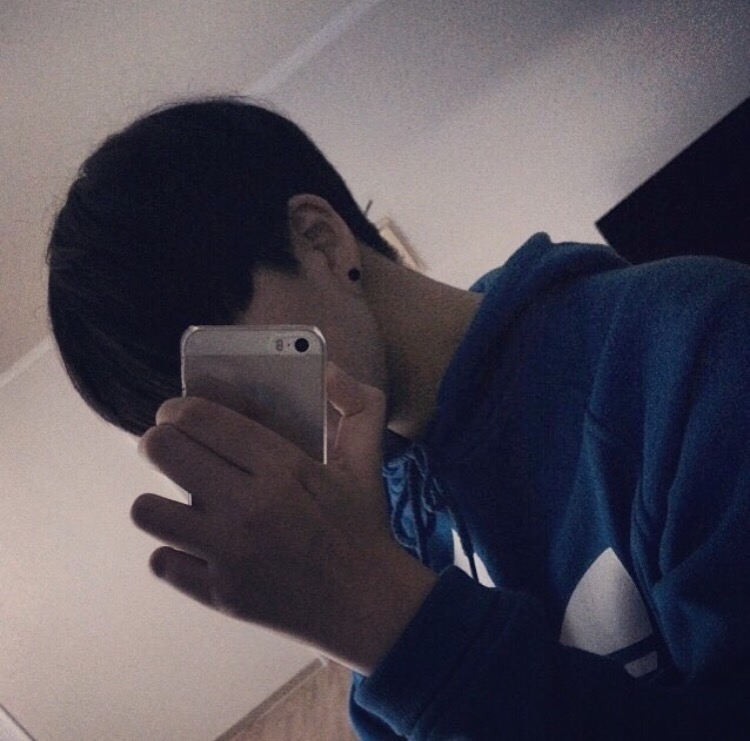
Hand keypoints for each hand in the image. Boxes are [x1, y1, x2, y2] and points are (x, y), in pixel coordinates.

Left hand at [131, 363, 436, 672]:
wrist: (368, 605)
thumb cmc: (361, 526)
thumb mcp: (366, 460)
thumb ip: (359, 406)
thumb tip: (332, 371)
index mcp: (283, 466)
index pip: (202, 418)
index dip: (177, 408)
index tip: (176, 412)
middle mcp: (250, 506)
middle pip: (164, 451)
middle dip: (158, 442)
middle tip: (171, 450)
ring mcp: (230, 554)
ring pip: (148, 510)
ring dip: (158, 501)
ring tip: (179, 503)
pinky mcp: (219, 595)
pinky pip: (162, 562)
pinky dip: (173, 553)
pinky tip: (196, 548)